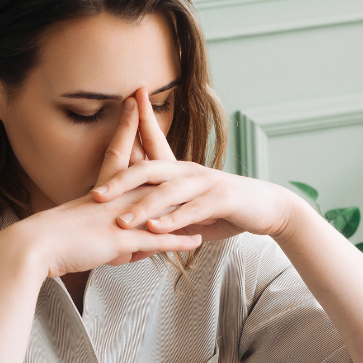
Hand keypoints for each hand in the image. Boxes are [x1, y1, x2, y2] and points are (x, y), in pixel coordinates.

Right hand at [0, 95, 200, 278]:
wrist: (34, 248)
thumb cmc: (52, 242)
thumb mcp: (82, 229)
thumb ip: (105, 229)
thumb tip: (121, 238)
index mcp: (101, 192)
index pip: (116, 152)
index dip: (126, 127)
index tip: (133, 102)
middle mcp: (114, 199)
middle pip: (141, 164)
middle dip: (150, 134)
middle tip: (153, 104)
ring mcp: (119, 216)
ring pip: (156, 202)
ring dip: (182, 196)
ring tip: (203, 187)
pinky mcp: (120, 239)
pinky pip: (156, 240)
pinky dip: (178, 241)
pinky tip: (197, 241)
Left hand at [91, 89, 299, 242]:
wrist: (265, 208)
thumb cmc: (222, 207)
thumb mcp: (189, 207)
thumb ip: (163, 211)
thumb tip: (134, 227)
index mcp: (177, 169)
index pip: (148, 147)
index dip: (130, 133)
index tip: (101, 143)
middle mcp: (188, 171)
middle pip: (148, 169)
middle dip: (121, 181)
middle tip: (97, 195)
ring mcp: (205, 183)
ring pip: (168, 192)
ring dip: (144, 207)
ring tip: (123, 220)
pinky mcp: (222, 199)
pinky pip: (194, 209)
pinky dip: (174, 220)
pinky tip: (159, 229)